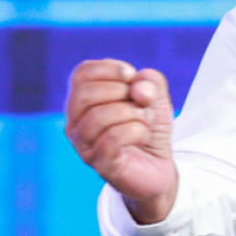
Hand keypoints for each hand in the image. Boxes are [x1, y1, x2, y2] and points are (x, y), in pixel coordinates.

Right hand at [65, 59, 176, 223]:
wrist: (159, 166)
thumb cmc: (148, 127)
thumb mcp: (156, 96)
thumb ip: (150, 82)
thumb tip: (138, 89)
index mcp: (83, 102)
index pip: (81, 73)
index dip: (111, 69)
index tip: (132, 77)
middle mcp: (76, 123)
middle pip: (85, 94)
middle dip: (120, 91)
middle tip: (140, 102)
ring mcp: (85, 146)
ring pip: (97, 117)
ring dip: (132, 113)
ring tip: (145, 119)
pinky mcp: (101, 165)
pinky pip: (111, 139)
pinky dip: (135, 130)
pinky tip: (143, 134)